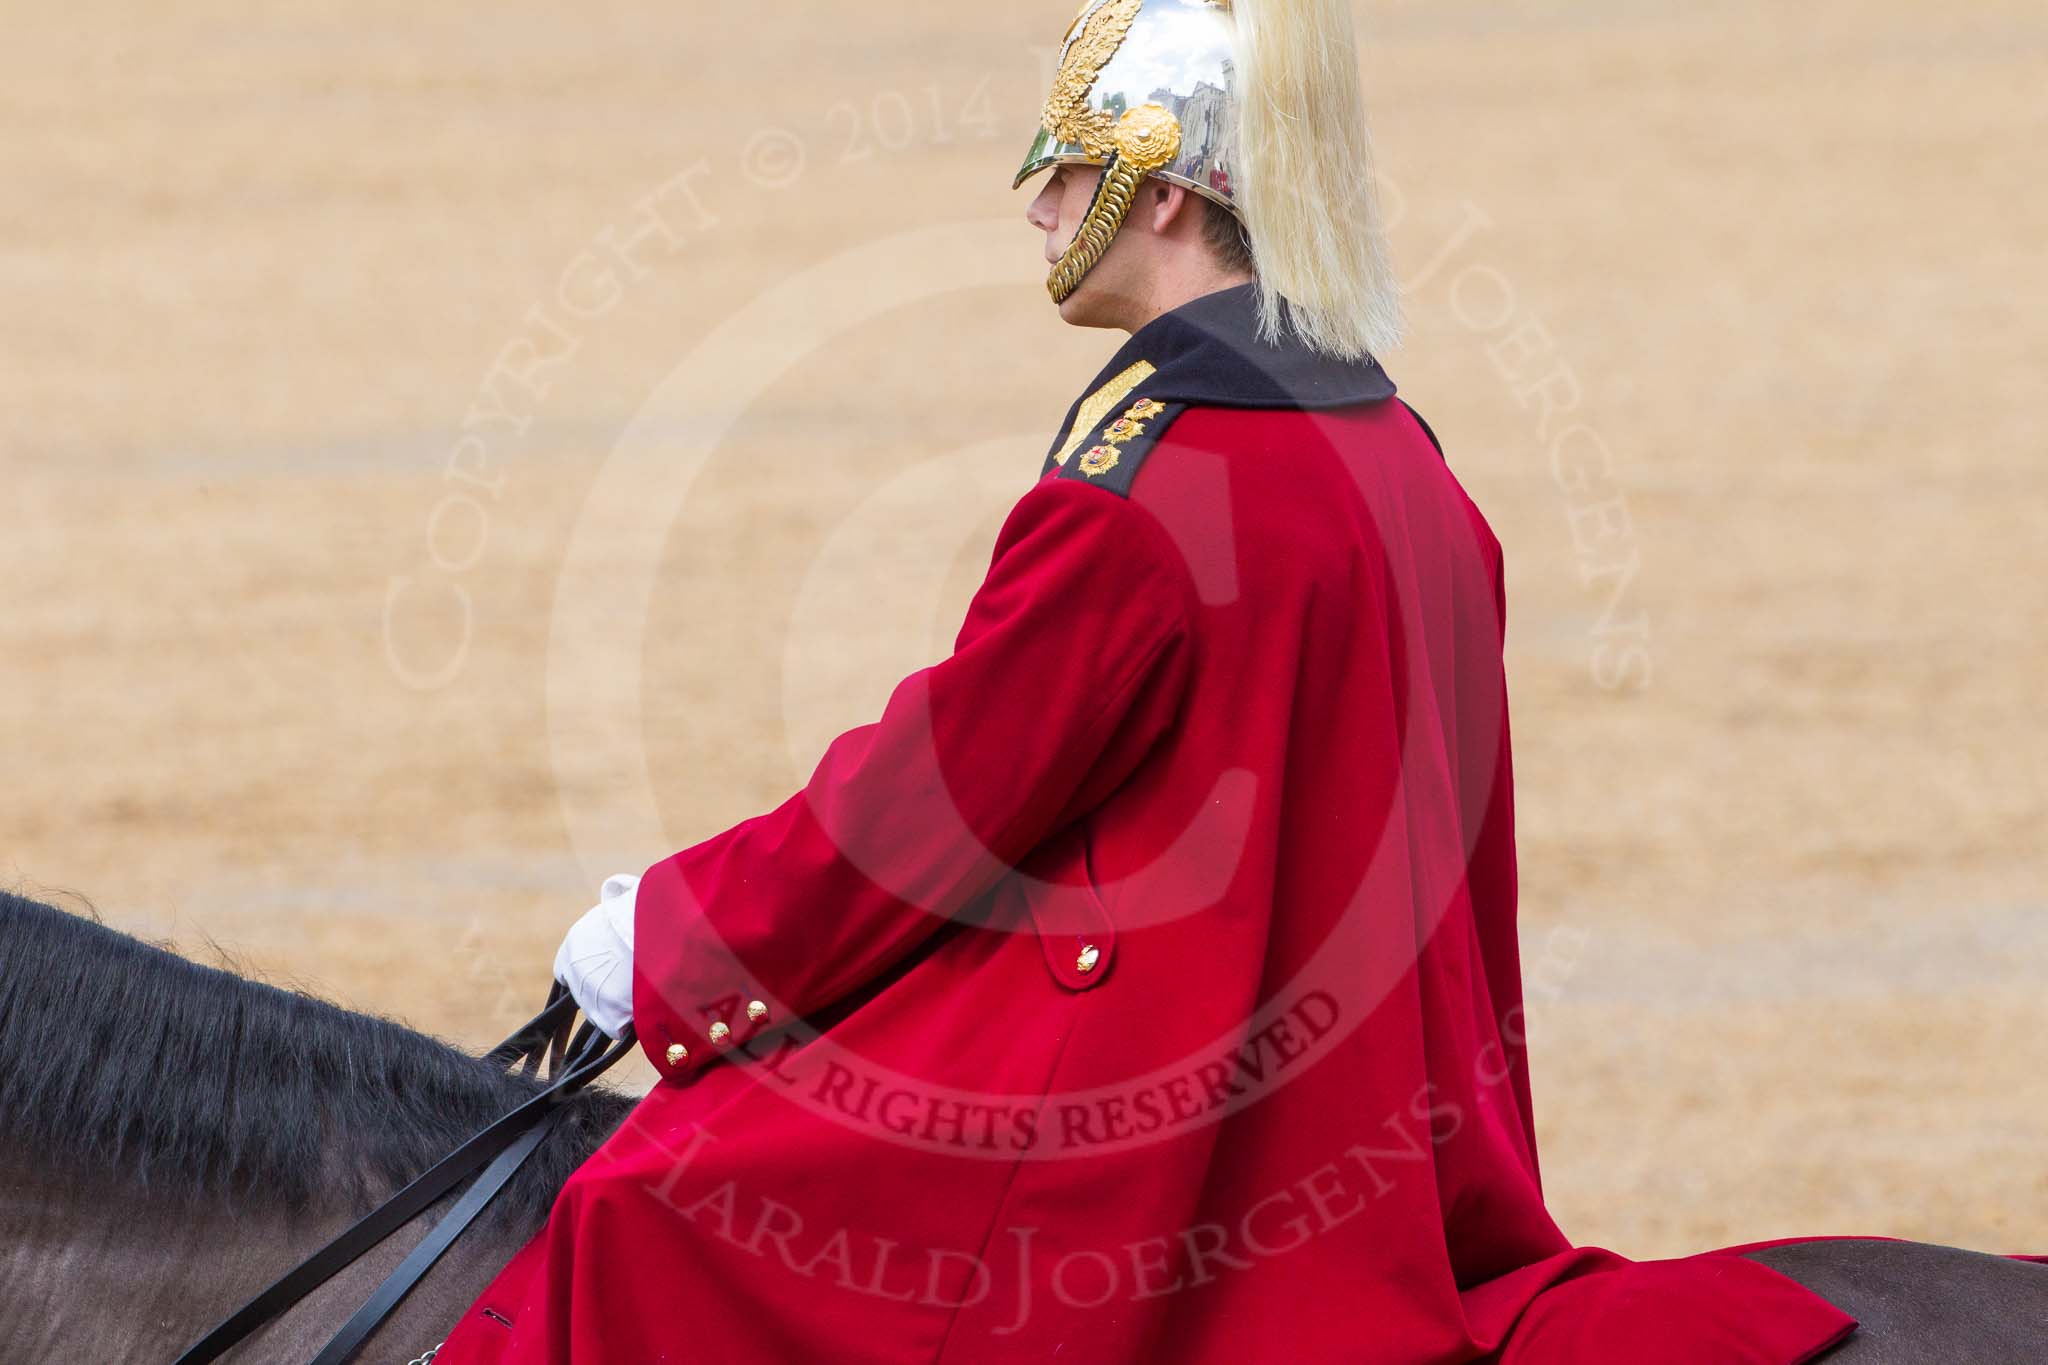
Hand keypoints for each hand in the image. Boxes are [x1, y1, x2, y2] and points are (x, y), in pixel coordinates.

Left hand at [552, 873, 638, 1038]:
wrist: (666, 928)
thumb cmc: (652, 906)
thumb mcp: (627, 893)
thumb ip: (615, 894)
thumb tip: (612, 887)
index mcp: (574, 944)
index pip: (567, 969)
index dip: (587, 971)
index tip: (604, 971)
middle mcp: (576, 972)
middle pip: (584, 993)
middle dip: (605, 990)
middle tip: (632, 983)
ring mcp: (591, 996)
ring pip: (601, 1012)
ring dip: (620, 1007)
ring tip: (645, 992)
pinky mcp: (610, 1015)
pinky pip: (618, 1027)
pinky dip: (631, 1022)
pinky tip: (648, 1006)